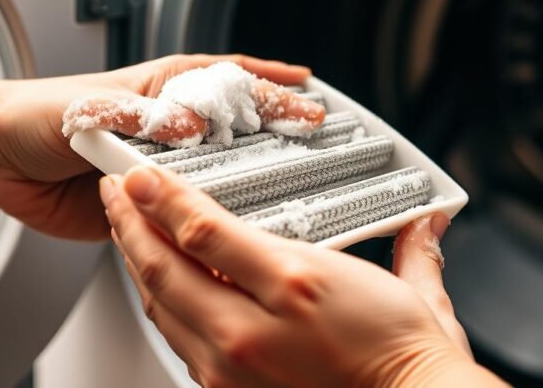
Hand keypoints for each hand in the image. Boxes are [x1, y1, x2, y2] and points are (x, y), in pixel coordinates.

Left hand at [0, 54, 319, 239]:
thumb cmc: (41, 113)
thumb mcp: (97, 104)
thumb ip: (145, 114)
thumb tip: (190, 124)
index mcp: (165, 88)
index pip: (232, 82)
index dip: (273, 88)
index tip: (310, 95)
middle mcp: (173, 127)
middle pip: (238, 129)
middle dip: (278, 135)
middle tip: (315, 146)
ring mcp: (166, 168)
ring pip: (221, 175)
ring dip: (252, 183)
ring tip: (291, 191)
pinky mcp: (152, 206)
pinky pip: (189, 215)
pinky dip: (212, 221)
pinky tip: (239, 228)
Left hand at [101, 166, 506, 387]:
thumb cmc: (406, 361)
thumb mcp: (411, 293)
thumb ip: (410, 248)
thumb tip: (427, 223)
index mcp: (295, 287)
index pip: (204, 231)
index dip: (161, 197)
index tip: (138, 174)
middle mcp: (252, 331)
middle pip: (164, 269)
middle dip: (130, 224)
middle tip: (116, 192)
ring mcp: (233, 368)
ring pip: (161, 305)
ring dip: (136, 263)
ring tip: (127, 230)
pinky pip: (177, 340)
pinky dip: (161, 304)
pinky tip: (161, 285)